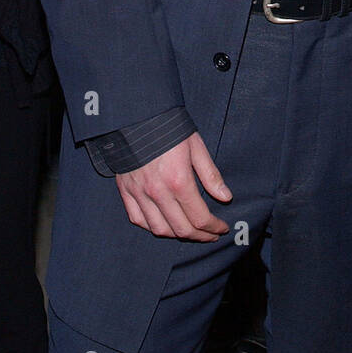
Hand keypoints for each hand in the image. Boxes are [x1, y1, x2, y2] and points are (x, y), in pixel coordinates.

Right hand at [115, 132, 231, 240]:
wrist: (138, 116)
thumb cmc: (170, 128)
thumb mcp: (196, 147)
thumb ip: (211, 175)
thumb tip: (226, 197)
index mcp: (178, 181)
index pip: (199, 217)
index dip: (214, 227)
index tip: (222, 228)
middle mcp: (157, 192)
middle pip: (181, 229)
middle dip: (200, 236)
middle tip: (211, 234)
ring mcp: (139, 193)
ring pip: (159, 229)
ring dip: (177, 235)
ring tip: (190, 231)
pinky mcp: (125, 190)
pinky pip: (138, 219)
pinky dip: (152, 227)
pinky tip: (164, 224)